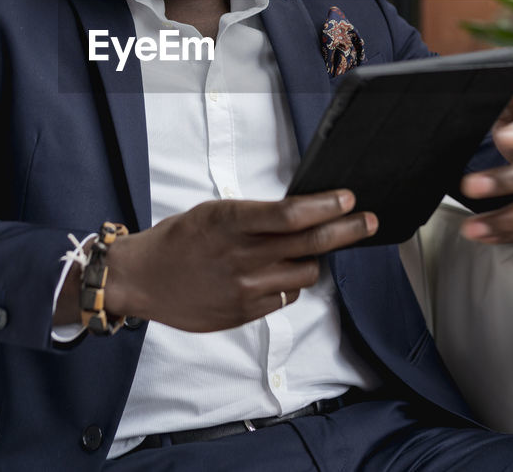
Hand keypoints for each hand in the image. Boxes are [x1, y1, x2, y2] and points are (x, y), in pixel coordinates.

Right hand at [100, 190, 376, 331]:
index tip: (347, 200)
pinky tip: (275, 274)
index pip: (291, 215)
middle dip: (347, 230)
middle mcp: (242, 256)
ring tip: (303, 251)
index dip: (326, 207)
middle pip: (310, 243)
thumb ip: (254, 216)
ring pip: (304, 273)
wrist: (143, 279)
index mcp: (231, 222)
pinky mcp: (245, 312)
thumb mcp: (213, 213)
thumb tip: (300, 214)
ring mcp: (245, 288)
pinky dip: (288, 283)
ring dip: (311, 259)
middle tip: (368, 221)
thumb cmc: (178, 240)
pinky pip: (286, 296)